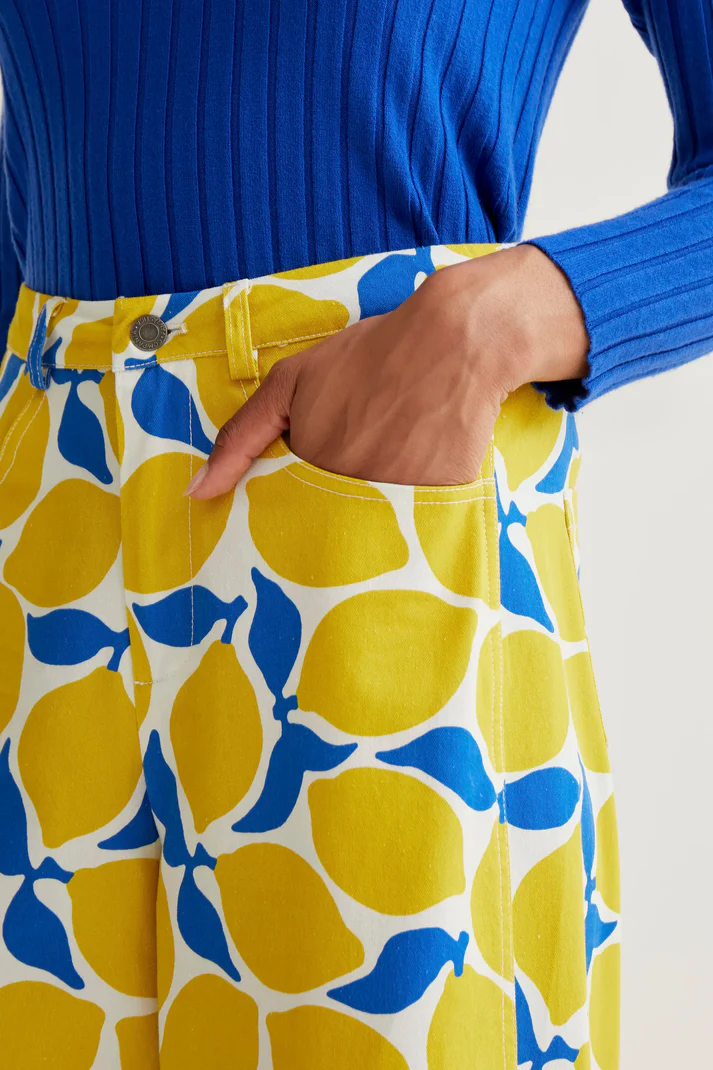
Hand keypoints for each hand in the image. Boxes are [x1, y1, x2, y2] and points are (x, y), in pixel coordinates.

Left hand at [184, 244, 588, 497]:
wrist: (452, 341)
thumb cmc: (365, 357)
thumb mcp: (290, 383)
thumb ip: (240, 438)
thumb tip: (196, 493)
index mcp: (309, 472)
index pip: (286, 520)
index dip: (292, 508)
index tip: (302, 496)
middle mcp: (349, 496)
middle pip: (329, 532)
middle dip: (331, 517)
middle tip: (355, 469)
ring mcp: (395, 504)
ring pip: (370, 534)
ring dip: (371, 515)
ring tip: (389, 464)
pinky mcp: (438, 509)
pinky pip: (415, 529)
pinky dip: (412, 511)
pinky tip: (419, 469)